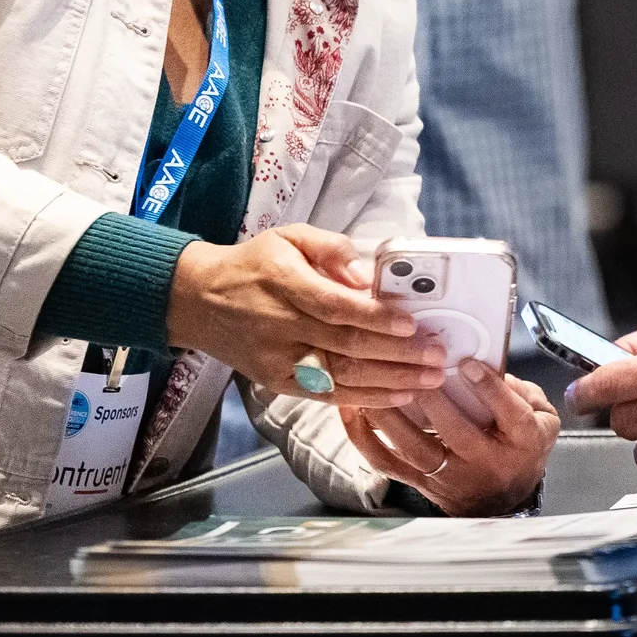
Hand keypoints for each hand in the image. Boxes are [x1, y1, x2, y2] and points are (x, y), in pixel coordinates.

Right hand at [166, 224, 448, 406]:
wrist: (199, 301)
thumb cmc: (254, 264)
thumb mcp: (290, 237)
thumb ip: (330, 249)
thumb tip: (366, 275)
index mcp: (285, 284)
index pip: (335, 307)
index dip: (374, 317)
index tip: (411, 324)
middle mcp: (281, 327)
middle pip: (346, 345)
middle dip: (397, 354)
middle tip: (437, 356)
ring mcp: (279, 361)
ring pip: (341, 376)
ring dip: (390, 381)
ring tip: (429, 380)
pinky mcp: (279, 383)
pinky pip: (327, 395)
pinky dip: (364, 399)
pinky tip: (398, 396)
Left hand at [344, 361, 560, 515]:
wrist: (503, 501)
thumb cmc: (520, 448)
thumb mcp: (541, 417)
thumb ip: (522, 391)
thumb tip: (485, 364)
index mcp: (522, 442)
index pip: (510, 415)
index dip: (489, 389)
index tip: (468, 363)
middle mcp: (483, 463)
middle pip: (456, 434)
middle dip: (432, 402)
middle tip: (414, 370)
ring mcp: (447, 476)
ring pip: (413, 450)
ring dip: (390, 417)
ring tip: (373, 385)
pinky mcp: (419, 482)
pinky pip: (387, 463)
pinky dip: (364, 439)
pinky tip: (352, 411)